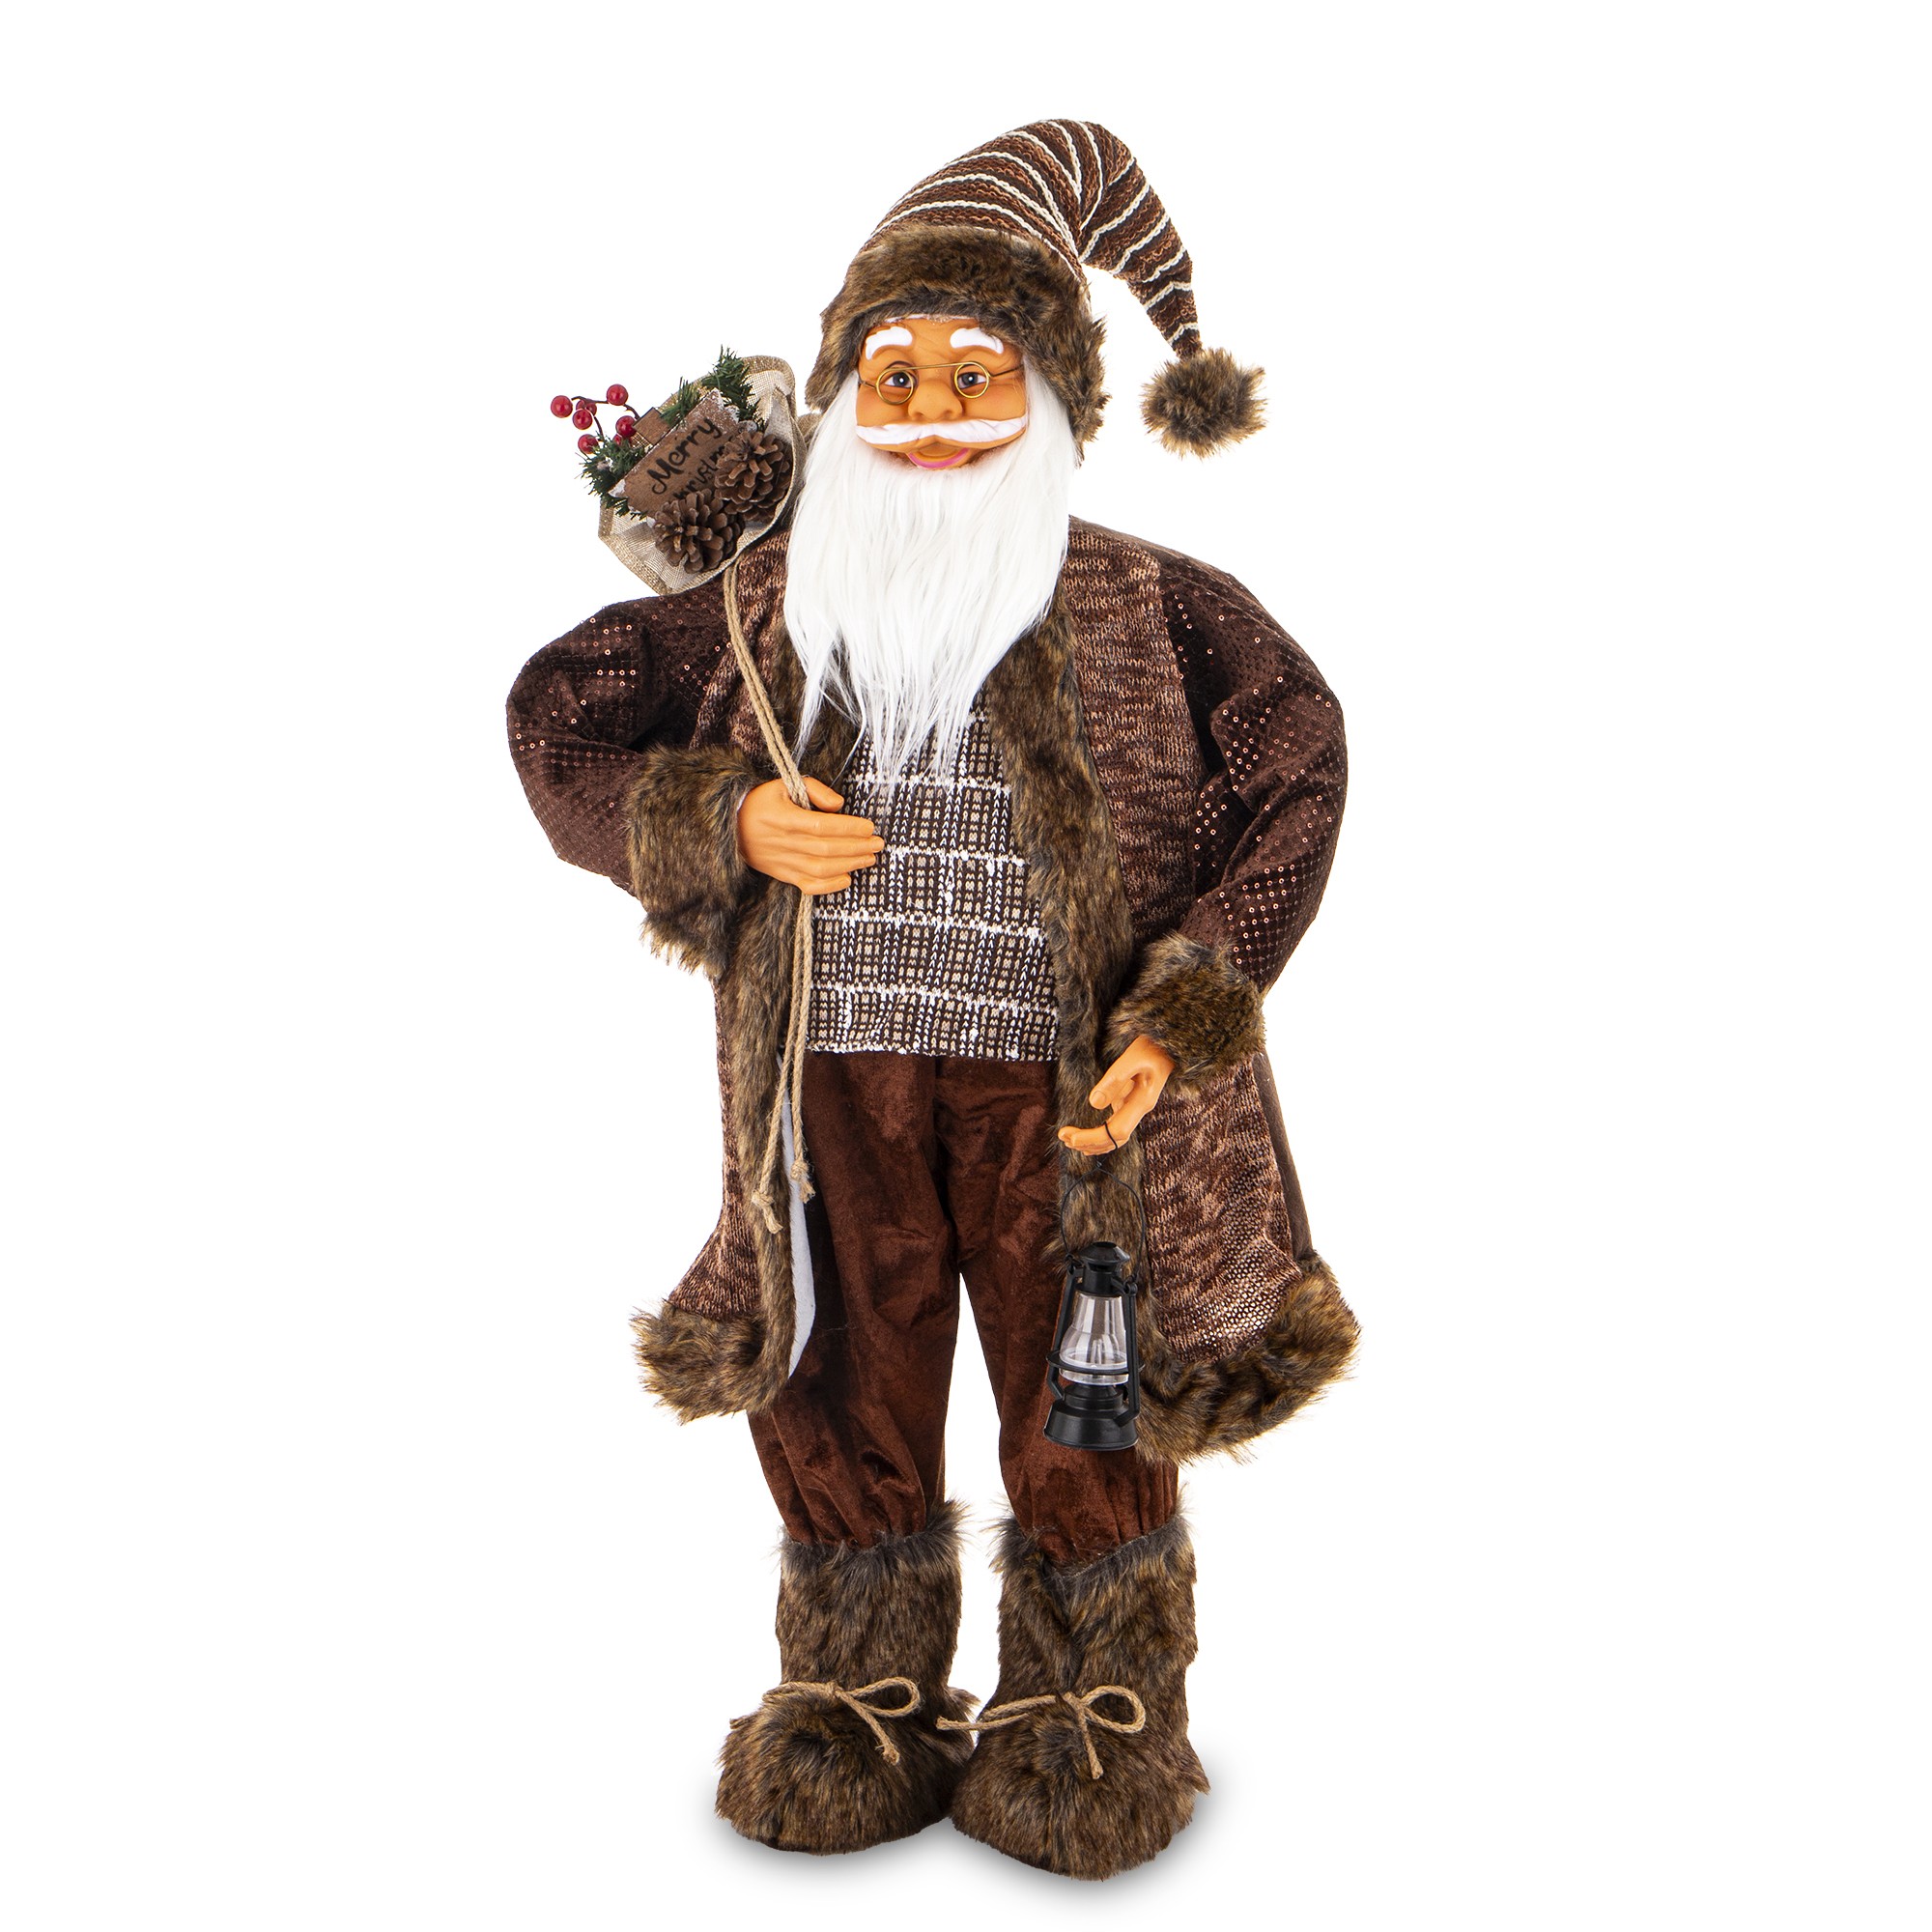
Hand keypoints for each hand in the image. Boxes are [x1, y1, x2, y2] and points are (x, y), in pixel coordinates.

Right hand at [736, 775, 884, 894]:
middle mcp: (783, 843)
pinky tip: (847, 878)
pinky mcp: (783, 875)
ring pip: (821, 869)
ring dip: (849, 864)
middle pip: (826, 849)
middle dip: (856, 847)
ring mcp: (783, 862)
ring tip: (870, 858)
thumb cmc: (762, 802)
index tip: (869, 826)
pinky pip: (808, 886)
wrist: (731, 827)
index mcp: (783, 818)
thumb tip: (839, 805)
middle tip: (878, 843)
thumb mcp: (783, 784)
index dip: (847, 828)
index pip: (821, 826)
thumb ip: (814, 789)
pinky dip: (829, 886)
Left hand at [1057, 1035, 1175, 1155]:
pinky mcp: (1129, 1103)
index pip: (1116, 1132)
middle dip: (1088, 1142)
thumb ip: (1114, 1080)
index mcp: (1142, 1103)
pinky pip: (1115, 1128)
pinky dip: (1100, 1137)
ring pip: (1115, 1137)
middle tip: (1063, 1137)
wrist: (1164, 1045)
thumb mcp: (1131, 1059)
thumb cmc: (1149, 1048)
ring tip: (1069, 1141)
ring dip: (1093, 1143)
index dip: (1093, 1138)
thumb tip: (1094, 1103)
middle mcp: (1139, 1110)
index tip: (1071, 1136)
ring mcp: (1135, 1108)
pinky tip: (1087, 1142)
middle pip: (1114, 1138)